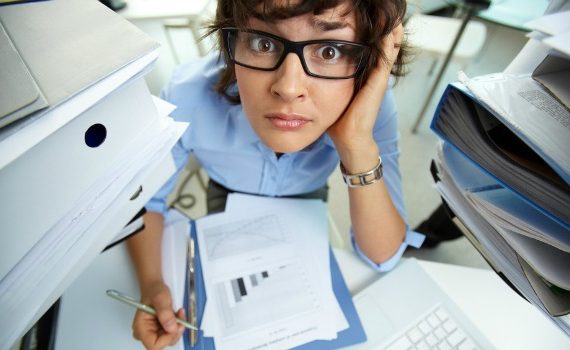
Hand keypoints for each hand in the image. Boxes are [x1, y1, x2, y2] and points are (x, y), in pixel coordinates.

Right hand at [132, 282, 185, 349]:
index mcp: (140, 328)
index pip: (154, 345)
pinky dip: (177, 325)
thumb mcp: (161, 299)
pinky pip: (172, 333)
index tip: (176, 326)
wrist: (155, 286)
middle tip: (180, 318)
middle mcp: (145, 333)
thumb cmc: (153, 291)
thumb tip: (172, 328)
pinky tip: (178, 315)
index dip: (167, 339)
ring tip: (179, 314)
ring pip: (169, 339)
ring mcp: (153, 332)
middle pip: (163, 344)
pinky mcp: (160, 330)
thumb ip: (165, 314)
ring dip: (178, 327)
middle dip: (175, 332)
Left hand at [327, 23, 403, 166]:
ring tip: (389, 13)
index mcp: (364, 75)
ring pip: (389, 46)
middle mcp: (373, 74)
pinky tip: (390, 28)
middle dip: (382, 26)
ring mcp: (378, 77)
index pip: (370, 47)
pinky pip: (386, 56)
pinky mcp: (379, 82)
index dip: (370, 32)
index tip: (364, 17)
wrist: (349, 137)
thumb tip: (308, 74)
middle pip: (383, 43)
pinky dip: (389, 41)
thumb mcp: (332, 94)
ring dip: (389, 29)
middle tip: (383, 10)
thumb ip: (326, 83)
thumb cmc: (340, 120)